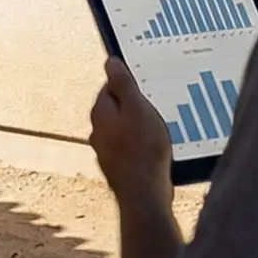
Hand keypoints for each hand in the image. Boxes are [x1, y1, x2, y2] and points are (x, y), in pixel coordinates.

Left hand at [89, 57, 173, 211]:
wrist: (144, 195)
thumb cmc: (143, 149)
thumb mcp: (137, 108)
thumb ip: (122, 84)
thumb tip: (110, 62)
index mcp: (100, 112)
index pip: (110, 86)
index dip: (130, 85)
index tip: (147, 88)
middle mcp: (98, 131)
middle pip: (118, 108)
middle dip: (136, 107)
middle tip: (157, 110)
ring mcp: (107, 151)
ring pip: (124, 130)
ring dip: (140, 128)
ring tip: (160, 132)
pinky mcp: (119, 167)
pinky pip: (131, 148)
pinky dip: (142, 146)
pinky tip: (157, 151)